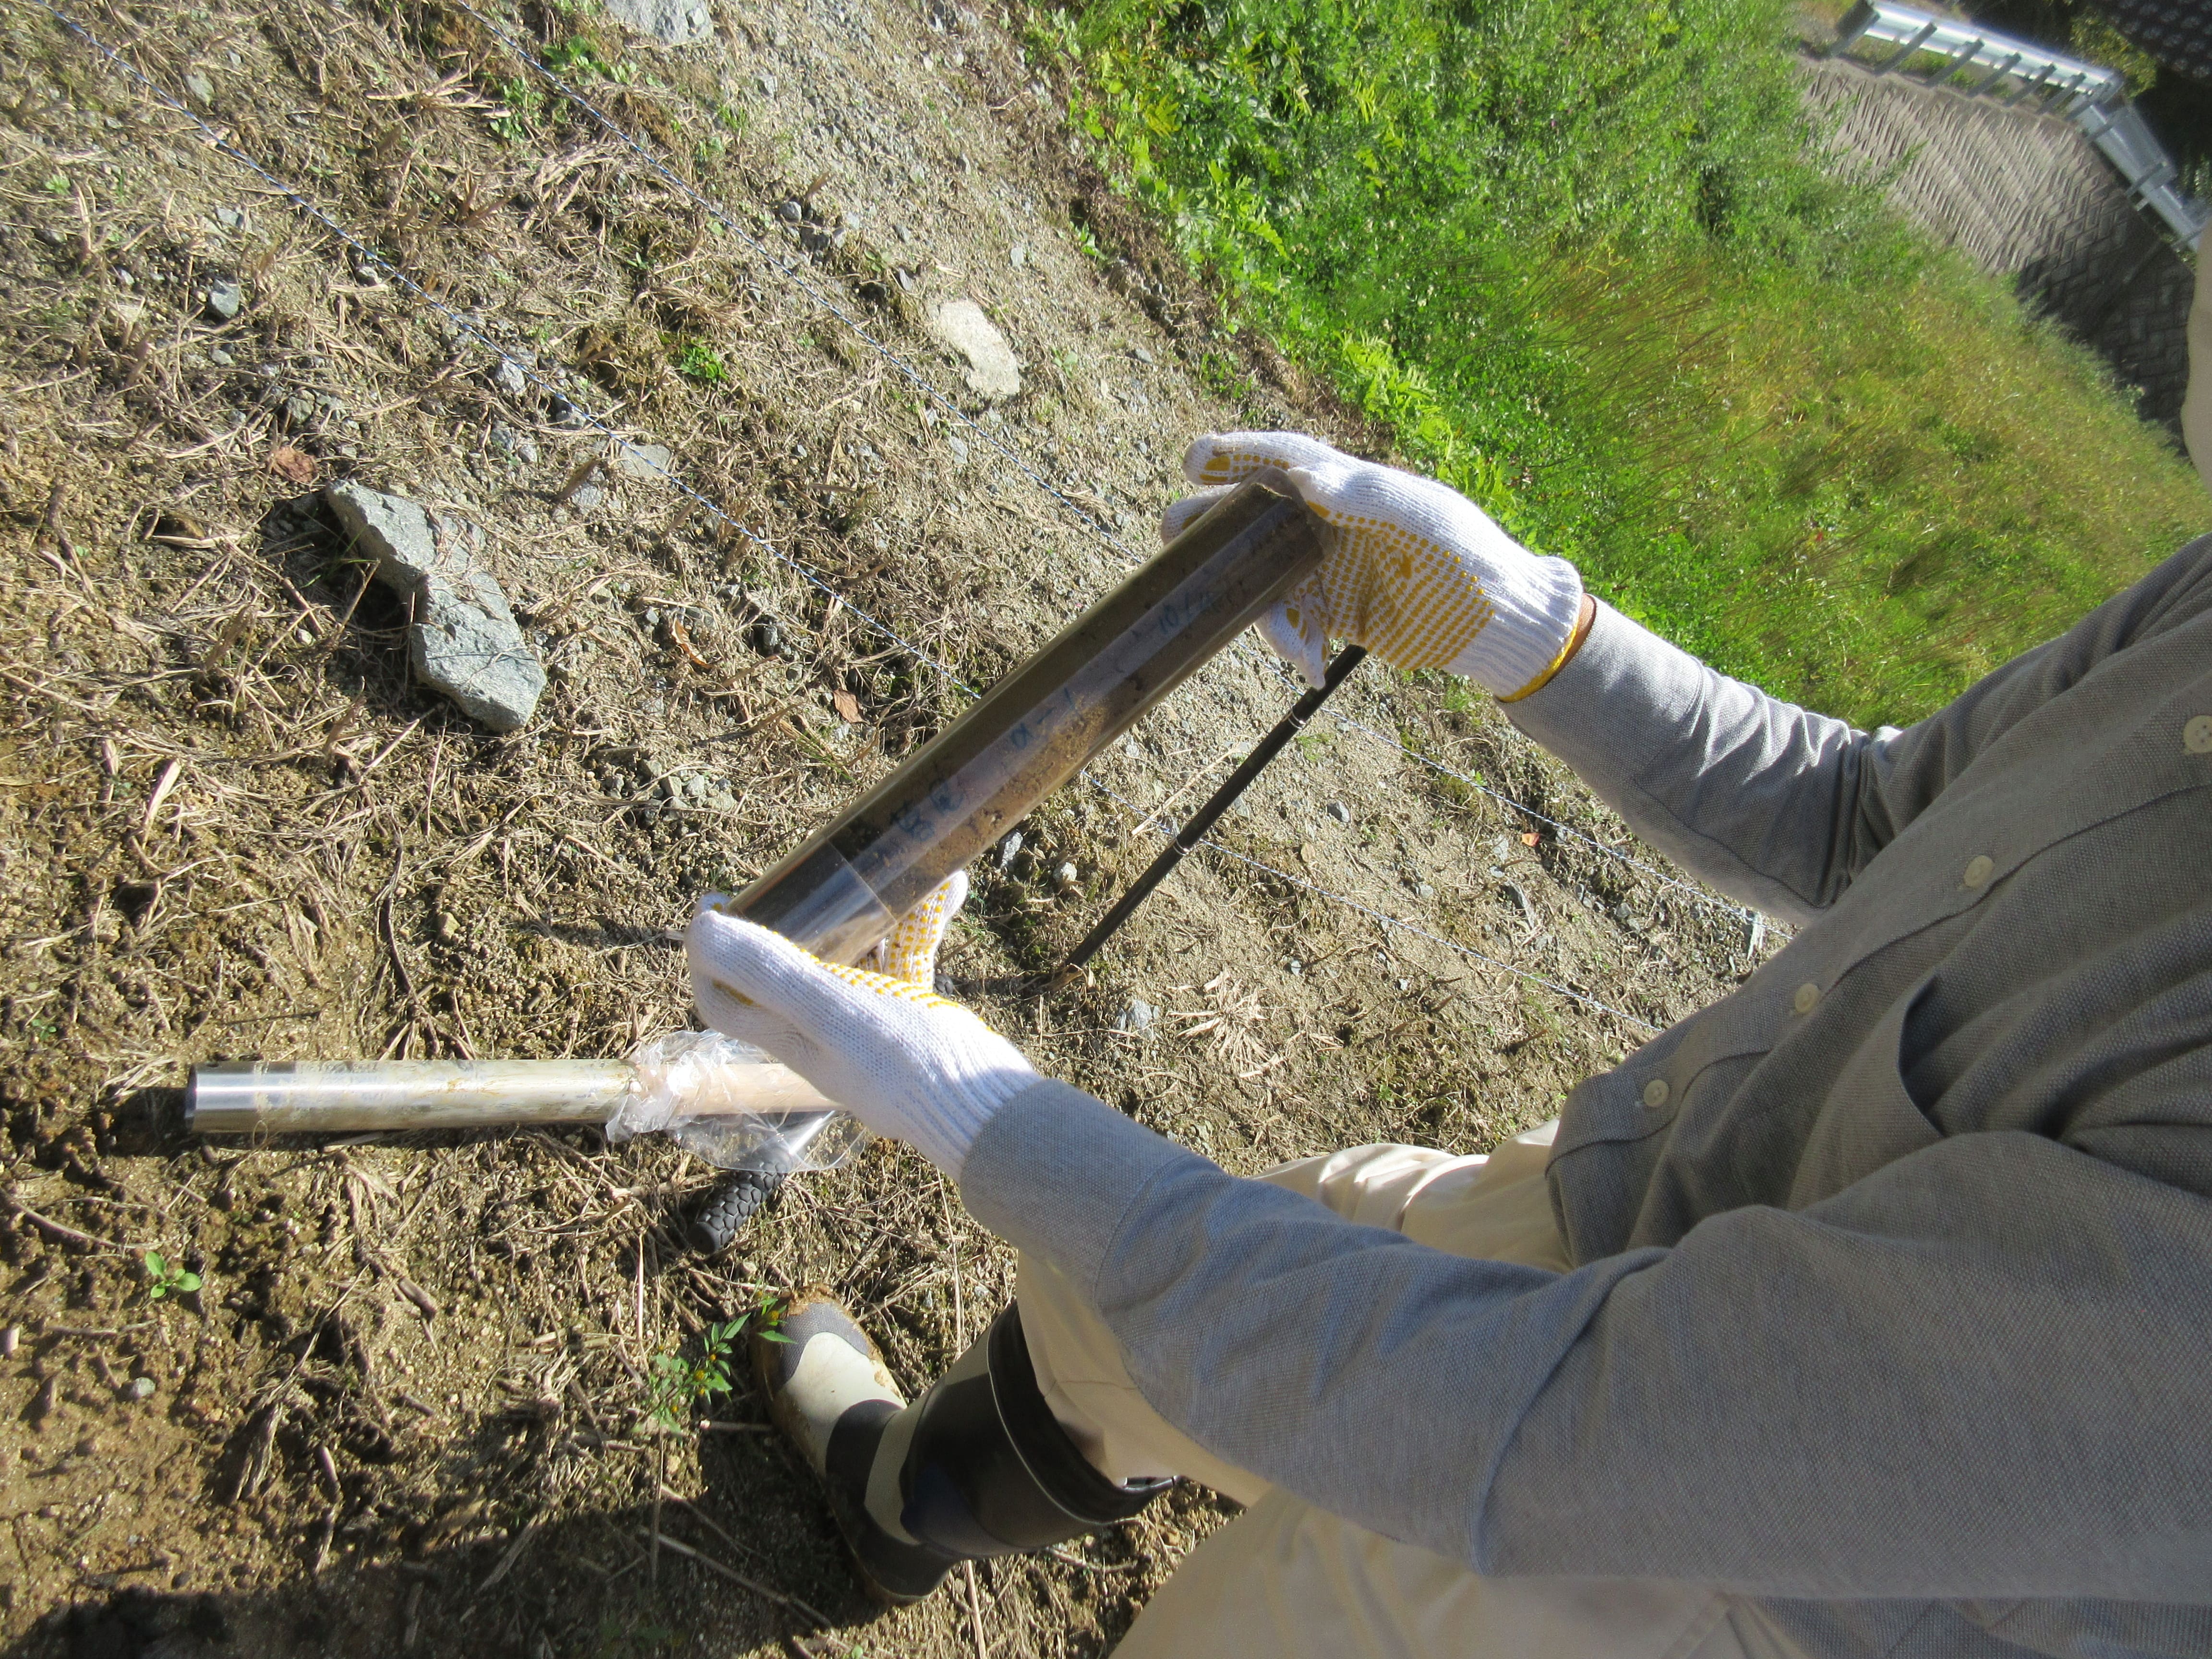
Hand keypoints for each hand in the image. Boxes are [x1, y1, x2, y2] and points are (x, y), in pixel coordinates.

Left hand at [686, 871, 1038, 1178]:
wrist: (987, 1109)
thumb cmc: (905, 1061)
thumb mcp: (830, 1009)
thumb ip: (769, 972)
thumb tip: (702, 930)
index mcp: (792, 1038)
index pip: (726, 1001)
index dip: (708, 957)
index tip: (716, 902)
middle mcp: (823, 1035)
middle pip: (783, 973)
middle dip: (784, 921)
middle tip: (794, 878)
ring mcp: (870, 1027)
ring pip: (852, 958)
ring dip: (864, 912)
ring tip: (879, 867)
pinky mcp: (914, 1017)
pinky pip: (906, 960)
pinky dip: (921, 924)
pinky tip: (947, 888)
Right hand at [1165, 432, 1583, 696]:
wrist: (1497, 626)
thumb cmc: (1470, 559)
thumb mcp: (1423, 521)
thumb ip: (1365, 495)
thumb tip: (1304, 477)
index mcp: (1350, 487)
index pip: (1286, 460)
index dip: (1238, 453)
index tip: (1196, 458)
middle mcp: (1330, 522)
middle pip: (1254, 515)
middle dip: (1213, 526)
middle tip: (1174, 536)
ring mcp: (1326, 567)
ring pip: (1262, 577)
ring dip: (1258, 611)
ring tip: (1293, 649)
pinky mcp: (1332, 610)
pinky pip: (1289, 622)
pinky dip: (1291, 646)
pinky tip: (1312, 668)